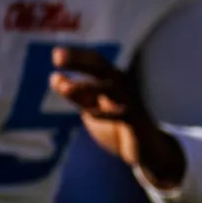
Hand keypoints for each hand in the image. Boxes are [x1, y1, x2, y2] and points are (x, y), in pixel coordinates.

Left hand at [50, 47, 185, 188]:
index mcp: (113, 80)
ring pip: (111, 88)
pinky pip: (121, 114)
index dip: (77, 56)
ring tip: (65, 88)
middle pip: (102, 68)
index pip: (95, 61)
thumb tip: (54, 77)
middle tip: (57, 56)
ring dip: (88, 87)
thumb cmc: (118, 126)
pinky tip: (88, 112)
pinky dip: (105, 113)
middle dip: (80, 61)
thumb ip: (77, 95)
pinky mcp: (136, 121)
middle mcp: (123, 86)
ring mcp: (131, 102)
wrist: (147, 149)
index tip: (55, 54)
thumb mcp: (91, 109)